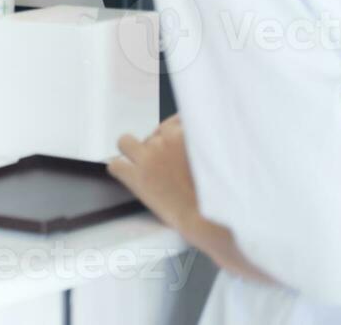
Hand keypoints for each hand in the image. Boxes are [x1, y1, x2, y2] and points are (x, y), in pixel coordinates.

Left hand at [108, 116, 274, 284]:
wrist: (214, 221)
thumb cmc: (225, 195)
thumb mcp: (226, 159)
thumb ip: (213, 144)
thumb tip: (209, 139)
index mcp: (191, 131)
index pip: (176, 120)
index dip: (176, 133)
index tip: (179, 142)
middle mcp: (168, 139)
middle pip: (155, 133)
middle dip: (161, 146)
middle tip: (170, 165)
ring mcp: (149, 156)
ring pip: (126, 142)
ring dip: (133, 151)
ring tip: (142, 164)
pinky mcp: (135, 176)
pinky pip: (114, 165)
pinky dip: (119, 169)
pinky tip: (127, 176)